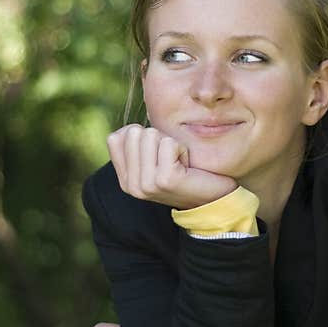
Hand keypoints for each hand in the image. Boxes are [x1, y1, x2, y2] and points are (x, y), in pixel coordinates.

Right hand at [107, 124, 237, 208]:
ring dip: (170, 143)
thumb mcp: (153, 162)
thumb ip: (136, 147)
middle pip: (134, 133)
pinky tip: (187, 165)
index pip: (115, 138)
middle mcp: (132, 186)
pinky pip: (169, 143)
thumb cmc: (184, 173)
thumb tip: (132, 127)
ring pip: (151, 135)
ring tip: (179, 162)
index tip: (156, 154)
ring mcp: (147, 184)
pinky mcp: (165, 180)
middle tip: (170, 158)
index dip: (139, 135)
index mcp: (125, 181)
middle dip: (157, 138)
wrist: (213, 199)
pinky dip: (182, 148)